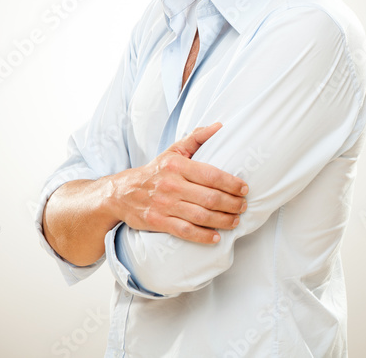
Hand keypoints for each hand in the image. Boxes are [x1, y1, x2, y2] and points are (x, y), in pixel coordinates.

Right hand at [107, 123, 248, 243]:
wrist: (120, 193)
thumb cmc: (155, 171)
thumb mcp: (173, 150)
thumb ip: (197, 137)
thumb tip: (219, 126)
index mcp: (177, 166)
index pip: (212, 175)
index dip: (232, 184)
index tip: (245, 189)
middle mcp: (171, 185)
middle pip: (210, 198)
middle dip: (232, 204)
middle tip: (243, 206)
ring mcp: (164, 205)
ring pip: (200, 216)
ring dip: (223, 220)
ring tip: (235, 221)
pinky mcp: (157, 222)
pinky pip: (185, 231)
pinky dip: (203, 236)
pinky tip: (216, 237)